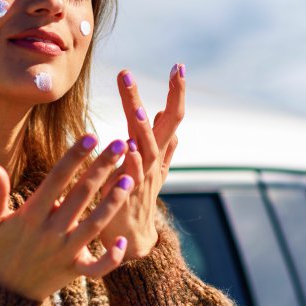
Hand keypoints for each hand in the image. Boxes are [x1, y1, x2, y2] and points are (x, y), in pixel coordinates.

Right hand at [0, 135, 134, 301]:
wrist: (8, 291)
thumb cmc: (2, 247)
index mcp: (31, 215)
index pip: (56, 180)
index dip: (73, 157)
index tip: (90, 136)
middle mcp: (50, 231)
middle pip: (80, 195)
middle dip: (101, 168)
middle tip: (121, 144)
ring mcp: (64, 252)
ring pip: (94, 225)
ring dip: (113, 202)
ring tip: (129, 178)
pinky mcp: (74, 270)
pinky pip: (96, 267)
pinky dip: (111, 258)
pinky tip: (123, 241)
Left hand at [98, 63, 185, 260]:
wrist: (131, 239)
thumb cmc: (136, 198)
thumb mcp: (153, 167)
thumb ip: (161, 140)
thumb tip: (164, 111)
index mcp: (158, 152)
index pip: (172, 117)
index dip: (176, 93)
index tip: (178, 66)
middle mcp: (154, 163)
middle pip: (163, 126)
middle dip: (162, 100)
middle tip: (148, 73)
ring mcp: (143, 180)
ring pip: (148, 149)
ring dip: (144, 128)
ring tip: (140, 106)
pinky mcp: (127, 197)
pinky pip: (131, 178)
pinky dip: (131, 163)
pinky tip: (128, 148)